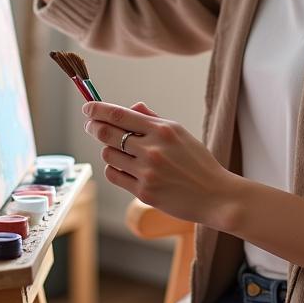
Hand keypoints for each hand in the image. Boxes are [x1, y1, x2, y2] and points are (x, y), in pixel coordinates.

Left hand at [81, 100, 235, 227]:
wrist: (215, 195)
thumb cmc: (198, 162)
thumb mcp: (180, 133)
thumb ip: (153, 119)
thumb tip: (129, 107)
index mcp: (162, 130)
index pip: (119, 115)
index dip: (98, 109)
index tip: (87, 107)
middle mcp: (152, 149)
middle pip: (107, 133)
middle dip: (94, 127)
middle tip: (91, 125)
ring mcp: (147, 172)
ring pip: (108, 155)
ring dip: (107, 150)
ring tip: (117, 150)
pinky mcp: (144, 192)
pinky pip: (114, 175)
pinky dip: (114, 168)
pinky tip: (122, 166)